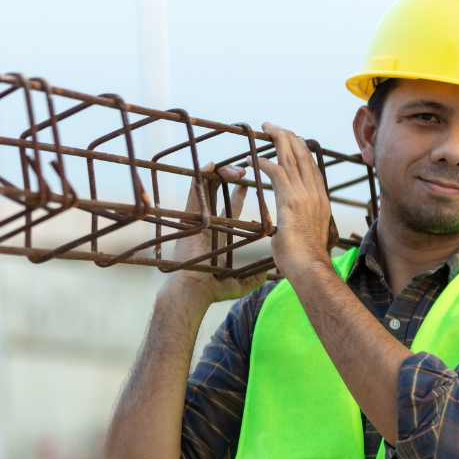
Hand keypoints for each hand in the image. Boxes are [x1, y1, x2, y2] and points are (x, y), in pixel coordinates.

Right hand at [163, 161, 267, 307]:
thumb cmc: (214, 289)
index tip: (247, 181)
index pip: (229, 206)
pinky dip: (201, 175)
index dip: (238, 192)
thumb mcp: (241, 283)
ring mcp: (197, 219)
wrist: (195, 293)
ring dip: (220, 173)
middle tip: (245, 171)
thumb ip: (255, 276)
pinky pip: (194, 191)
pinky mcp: (189, 218)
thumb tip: (269, 266)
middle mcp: (207, 222)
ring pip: (207, 186)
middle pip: (217, 191)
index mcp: (219, 233)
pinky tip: (212, 165)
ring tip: (236, 170)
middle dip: (230, 178)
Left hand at [247, 123, 334, 279]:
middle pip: (304, 156)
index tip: (293, 141)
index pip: (313, 168)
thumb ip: (302, 227)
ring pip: (292, 158)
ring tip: (266, 129)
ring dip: (278, 140)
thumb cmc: (306, 260)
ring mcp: (305, 196)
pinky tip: (254, 160)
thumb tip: (296, 232)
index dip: (302, 151)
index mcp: (321, 202)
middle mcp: (316, 194)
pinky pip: (277, 173)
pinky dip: (264, 163)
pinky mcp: (290, 201)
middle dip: (289, 137)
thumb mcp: (307, 237)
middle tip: (276, 126)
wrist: (309, 268)